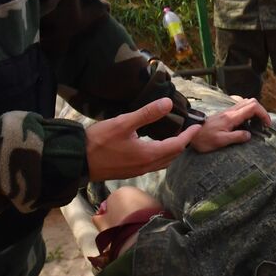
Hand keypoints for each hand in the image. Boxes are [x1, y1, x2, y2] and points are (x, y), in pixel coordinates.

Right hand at [86, 98, 200, 181]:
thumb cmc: (99, 141)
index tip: (197, 126)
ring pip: (163, 163)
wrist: (78, 161)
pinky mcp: (129, 172)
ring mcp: (137, 171)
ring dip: (172, 152)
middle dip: (183, 144)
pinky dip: (161, 156)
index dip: (189, 136)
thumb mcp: (123, 123)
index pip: (177, 145)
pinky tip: (155, 148)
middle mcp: (146, 166)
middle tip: (189, 131)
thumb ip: (147, 114)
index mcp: (149, 155)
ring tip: (176, 139)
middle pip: (172, 156)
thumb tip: (168, 103)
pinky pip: (153, 165)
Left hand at [189, 98, 271, 152]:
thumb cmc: (204, 139)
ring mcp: (228, 112)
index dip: (263, 114)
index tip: (266, 125)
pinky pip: (241, 108)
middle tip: (263, 124)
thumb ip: (236, 137)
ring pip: (246, 103)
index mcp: (232, 117)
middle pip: (251, 101)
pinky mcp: (225, 114)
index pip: (253, 107)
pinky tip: (246, 124)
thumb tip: (249, 135)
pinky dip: (248, 113)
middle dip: (261, 111)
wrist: (190, 133)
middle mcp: (231, 111)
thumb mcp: (221, 141)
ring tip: (257, 124)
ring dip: (255, 111)